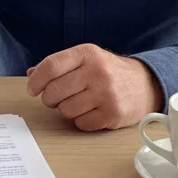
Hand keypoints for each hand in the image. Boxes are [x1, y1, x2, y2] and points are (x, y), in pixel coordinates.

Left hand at [26, 44, 162, 130]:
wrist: (145, 84)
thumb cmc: (108, 71)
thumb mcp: (86, 59)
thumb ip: (59, 65)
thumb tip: (32, 75)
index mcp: (88, 53)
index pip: (51, 66)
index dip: (36, 80)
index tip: (32, 89)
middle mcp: (98, 72)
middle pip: (55, 91)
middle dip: (49, 98)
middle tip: (54, 98)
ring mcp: (107, 94)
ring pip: (65, 110)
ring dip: (66, 110)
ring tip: (77, 103)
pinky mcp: (113, 114)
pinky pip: (81, 123)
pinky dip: (81, 120)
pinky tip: (90, 111)